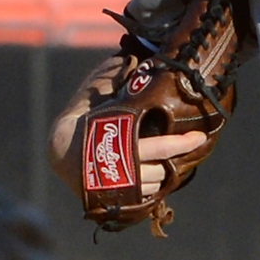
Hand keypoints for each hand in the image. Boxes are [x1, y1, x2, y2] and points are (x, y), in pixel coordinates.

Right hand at [47, 55, 209, 198]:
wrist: (58, 150)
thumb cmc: (82, 117)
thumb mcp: (96, 94)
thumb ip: (116, 81)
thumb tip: (136, 57)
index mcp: (119, 144)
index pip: (160, 147)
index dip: (182, 143)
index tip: (200, 136)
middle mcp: (121, 171)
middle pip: (160, 170)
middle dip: (173, 158)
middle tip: (190, 144)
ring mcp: (118, 189)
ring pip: (153, 185)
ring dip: (162, 173)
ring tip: (169, 158)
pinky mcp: (115, 201)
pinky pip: (143, 198)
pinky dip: (151, 186)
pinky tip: (156, 173)